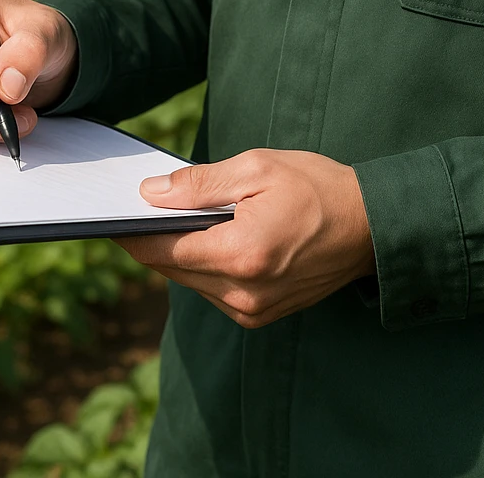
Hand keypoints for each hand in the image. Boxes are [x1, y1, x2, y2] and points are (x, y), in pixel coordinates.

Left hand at [115, 149, 375, 327]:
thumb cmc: (317, 187)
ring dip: (177, 250)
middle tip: (141, 203)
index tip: (110, 212)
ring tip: (177, 214)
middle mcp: (242, 294)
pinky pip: (211, 290)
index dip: (131, 232)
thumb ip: (199, 184)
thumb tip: (151, 194)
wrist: (373, 226)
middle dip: (152, 237)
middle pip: (170, 268)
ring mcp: (252, 311)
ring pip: (188, 280)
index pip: (161, 251)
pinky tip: (209, 235)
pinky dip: (201, 263)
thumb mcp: (257, 168)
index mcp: (240, 255)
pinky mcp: (259, 315)